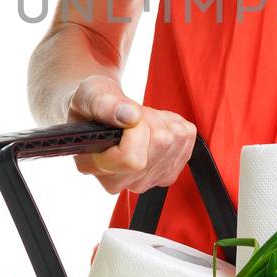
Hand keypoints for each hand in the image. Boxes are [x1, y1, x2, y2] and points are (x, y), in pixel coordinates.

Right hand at [66, 76, 196, 194]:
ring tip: (140, 119)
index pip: (131, 160)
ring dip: (161, 121)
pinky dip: (174, 125)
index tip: (126, 114)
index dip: (136, 130)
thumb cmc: (90, 106)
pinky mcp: (167, 174)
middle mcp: (119, 182)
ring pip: (173, 143)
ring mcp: (145, 181)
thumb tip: (130, 116)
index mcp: (94, 167)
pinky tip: (153, 126)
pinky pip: (186, 141)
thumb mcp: (90, 94)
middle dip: (149, 120)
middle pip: (158, 147)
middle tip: (132, 113)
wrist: (101, 112)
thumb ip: (105, 105)